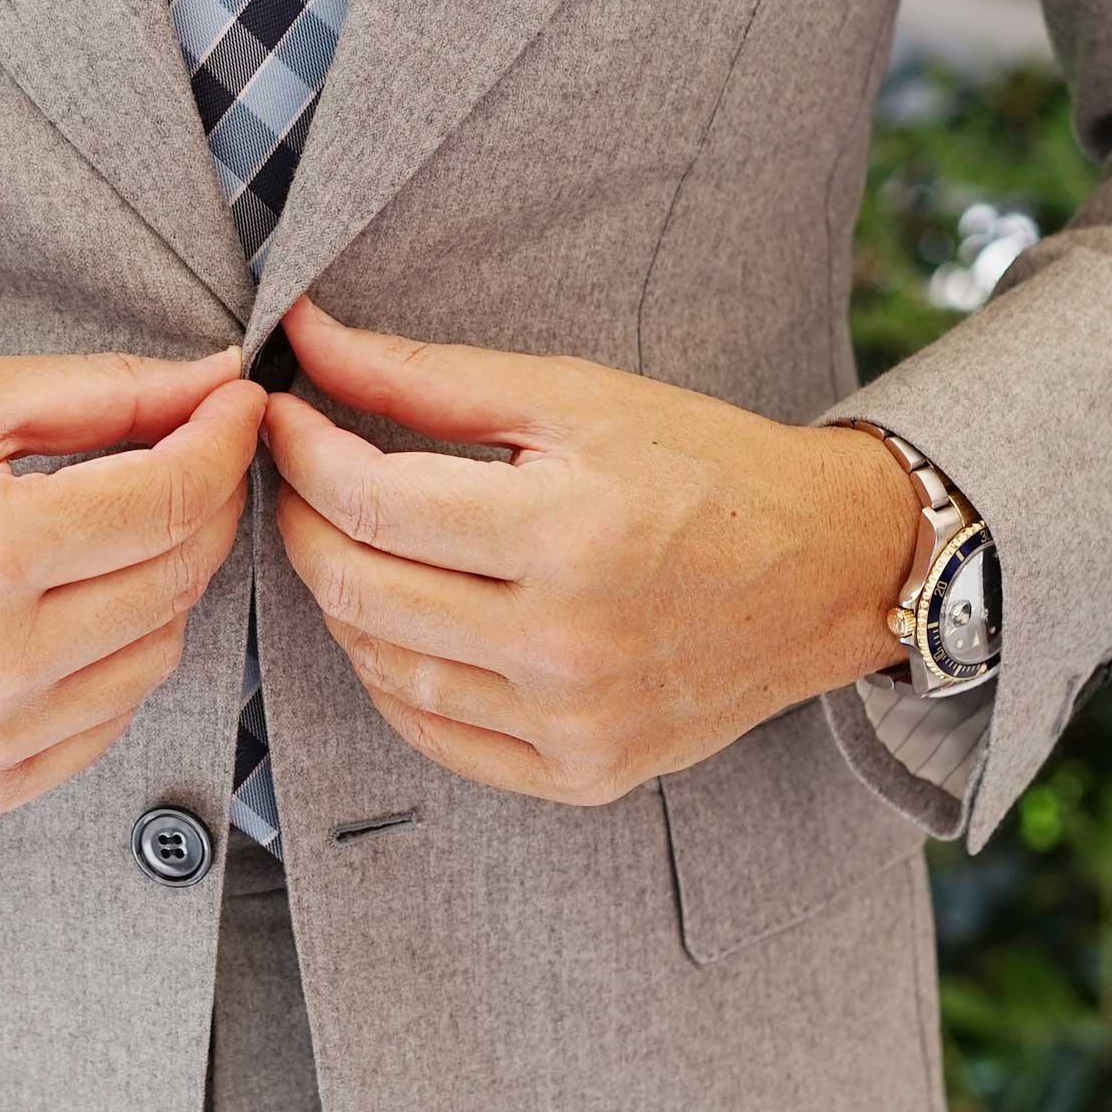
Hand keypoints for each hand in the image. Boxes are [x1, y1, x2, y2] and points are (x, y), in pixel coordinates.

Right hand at [0, 348, 263, 819]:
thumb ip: (98, 394)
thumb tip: (215, 380)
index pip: (174, 499)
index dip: (225, 441)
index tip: (236, 405)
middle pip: (181, 576)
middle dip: (201, 503)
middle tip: (180, 455)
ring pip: (160, 653)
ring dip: (159, 584)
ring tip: (101, 535)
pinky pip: (109, 721)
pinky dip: (112, 657)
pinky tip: (64, 610)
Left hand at [265, 295, 923, 806]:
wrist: (830, 572)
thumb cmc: (703, 466)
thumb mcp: (575, 397)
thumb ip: (429, 378)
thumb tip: (307, 337)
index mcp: (569, 532)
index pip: (373, 504)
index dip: (302, 455)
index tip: (281, 416)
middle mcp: (568, 644)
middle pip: (360, 591)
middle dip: (303, 523)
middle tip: (299, 477)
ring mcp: (575, 723)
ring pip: (384, 669)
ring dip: (341, 599)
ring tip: (351, 540)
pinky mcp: (583, 774)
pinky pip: (436, 736)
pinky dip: (392, 677)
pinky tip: (400, 620)